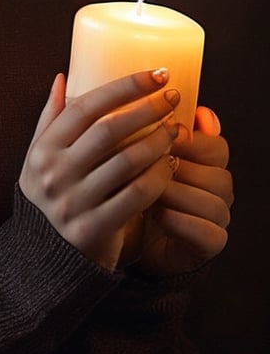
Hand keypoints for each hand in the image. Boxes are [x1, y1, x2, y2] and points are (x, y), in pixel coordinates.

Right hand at [19, 69, 180, 271]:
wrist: (44, 258)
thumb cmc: (48, 197)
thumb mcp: (38, 159)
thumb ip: (50, 119)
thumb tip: (61, 77)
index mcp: (42, 150)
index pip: (85, 108)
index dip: (124, 87)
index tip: (155, 74)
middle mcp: (55, 174)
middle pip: (109, 130)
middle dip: (146, 109)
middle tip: (172, 97)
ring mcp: (74, 203)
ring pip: (127, 162)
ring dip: (158, 141)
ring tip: (175, 129)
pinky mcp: (94, 229)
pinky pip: (137, 195)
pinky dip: (158, 176)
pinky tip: (171, 163)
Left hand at [131, 105, 232, 276]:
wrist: (134, 237)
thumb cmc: (138, 190)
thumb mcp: (142, 155)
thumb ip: (158, 129)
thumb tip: (197, 109)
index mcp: (208, 163)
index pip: (216, 146)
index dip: (190, 141)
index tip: (161, 138)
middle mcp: (219, 189)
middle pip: (216, 173)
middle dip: (176, 170)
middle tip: (143, 168)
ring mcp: (218, 217)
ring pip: (211, 201)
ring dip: (175, 195)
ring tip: (144, 193)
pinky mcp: (211, 244)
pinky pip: (206, 232)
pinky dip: (179, 222)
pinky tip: (156, 215)